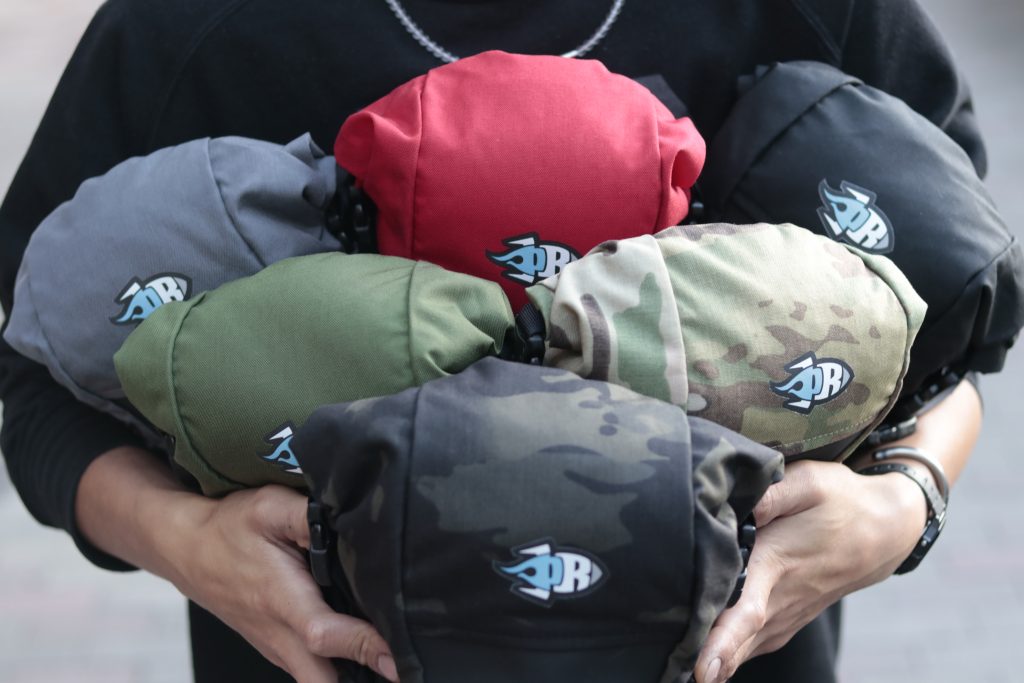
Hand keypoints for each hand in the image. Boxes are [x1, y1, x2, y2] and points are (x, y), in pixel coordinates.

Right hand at [76, 447, 396, 681]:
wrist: (187, 550)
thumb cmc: (229, 527)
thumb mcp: (270, 507)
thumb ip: (311, 515)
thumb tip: (354, 519)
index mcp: (281, 600)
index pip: (324, 635)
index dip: (364, 648)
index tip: (398, 659)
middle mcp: (279, 635)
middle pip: (323, 680)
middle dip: (366, 677)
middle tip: (408, 663)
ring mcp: (277, 649)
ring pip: (320, 680)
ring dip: (355, 673)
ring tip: (398, 655)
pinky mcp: (278, 649)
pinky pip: (313, 671)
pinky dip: (341, 667)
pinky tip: (369, 647)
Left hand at [694, 459, 926, 682]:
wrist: (885, 531)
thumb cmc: (841, 501)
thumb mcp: (808, 482)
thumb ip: (769, 494)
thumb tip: (730, 503)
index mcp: (776, 564)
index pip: (746, 611)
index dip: (722, 641)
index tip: (701, 669)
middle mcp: (779, 598)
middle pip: (738, 640)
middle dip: (706, 658)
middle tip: (668, 676)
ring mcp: (785, 615)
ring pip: (745, 648)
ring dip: (716, 660)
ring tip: (676, 671)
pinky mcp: (786, 619)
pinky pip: (754, 645)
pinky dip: (730, 654)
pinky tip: (706, 658)